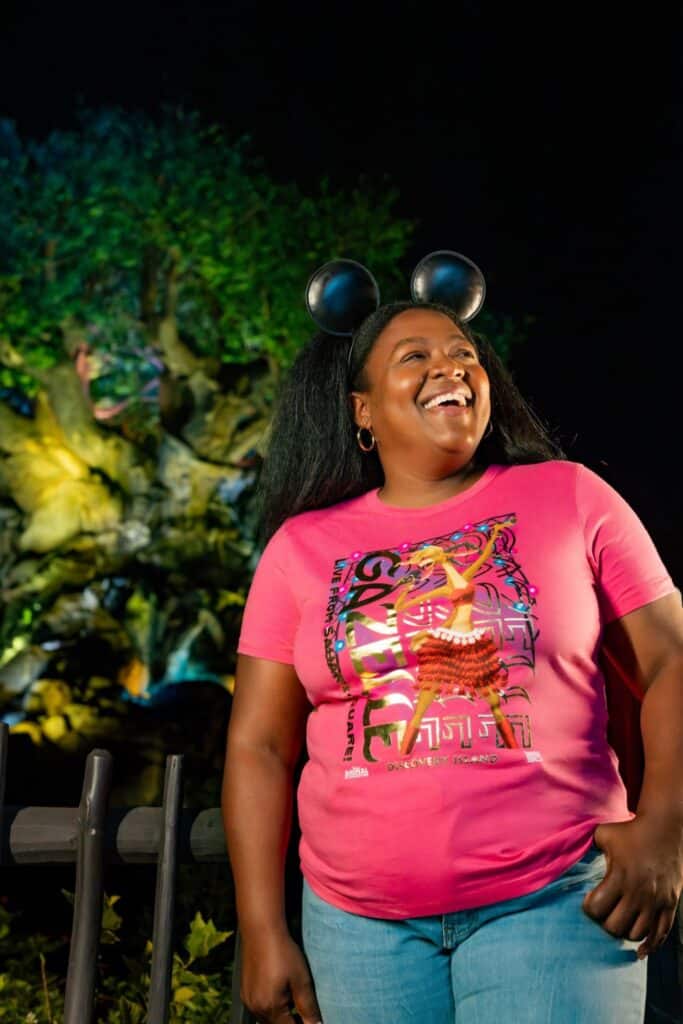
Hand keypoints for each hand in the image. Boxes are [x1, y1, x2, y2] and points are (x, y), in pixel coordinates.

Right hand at [240, 930, 321, 1022]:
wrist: (260, 929)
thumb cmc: (282, 952)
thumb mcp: (301, 980)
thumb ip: (308, 1007)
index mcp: (270, 1008)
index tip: (310, 1018)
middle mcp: (255, 1008)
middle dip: (292, 1020)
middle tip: (305, 1009)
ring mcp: (248, 1000)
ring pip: (268, 1018)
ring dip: (281, 1015)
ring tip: (293, 996)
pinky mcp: (245, 991)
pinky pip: (260, 1008)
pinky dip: (271, 1006)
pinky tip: (281, 990)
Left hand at [582, 815, 682, 958]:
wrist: (664, 828)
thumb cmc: (629, 831)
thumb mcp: (602, 834)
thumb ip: (584, 846)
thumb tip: (563, 851)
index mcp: (619, 876)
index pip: (597, 909)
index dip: (588, 908)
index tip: (588, 901)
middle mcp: (638, 892)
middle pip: (615, 926)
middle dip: (605, 923)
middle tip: (603, 913)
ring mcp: (656, 900)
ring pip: (637, 934)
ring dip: (625, 931)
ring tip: (619, 921)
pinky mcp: (670, 904)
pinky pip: (661, 934)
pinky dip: (650, 945)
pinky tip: (640, 951)